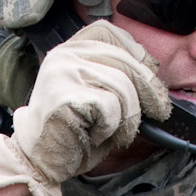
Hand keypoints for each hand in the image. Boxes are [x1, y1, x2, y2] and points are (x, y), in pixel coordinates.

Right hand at [0, 22, 169, 195]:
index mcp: (70, 49)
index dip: (135, 52)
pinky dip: (111, 128)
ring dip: (129, 117)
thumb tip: (153, 72)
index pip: (109, 33)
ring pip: (121, 86)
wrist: (38, 162)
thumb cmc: (70, 133)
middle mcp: (65, 55)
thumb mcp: (95, 94)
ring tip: (118, 133)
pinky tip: (95, 135)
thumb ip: (116, 76)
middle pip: (124, 60)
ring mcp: (63, 73)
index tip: (150, 73)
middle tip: (158, 111)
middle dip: (149, 89)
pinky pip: (109, 107)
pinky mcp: (66, 96)